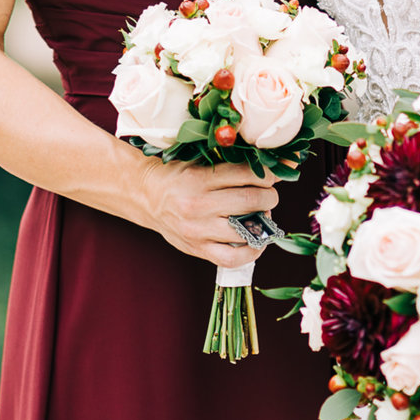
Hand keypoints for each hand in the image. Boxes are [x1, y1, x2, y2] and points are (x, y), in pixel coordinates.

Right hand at [132, 153, 281, 269]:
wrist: (146, 196)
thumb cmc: (177, 177)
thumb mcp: (199, 161)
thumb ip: (231, 164)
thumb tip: (273, 168)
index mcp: (198, 178)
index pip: (246, 173)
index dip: (267, 174)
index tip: (270, 176)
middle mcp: (197, 205)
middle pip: (252, 200)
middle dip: (269, 196)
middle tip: (267, 195)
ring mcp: (197, 230)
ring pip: (246, 230)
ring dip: (263, 222)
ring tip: (259, 215)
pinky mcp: (197, 248)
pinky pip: (232, 258)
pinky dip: (252, 252)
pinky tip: (255, 241)